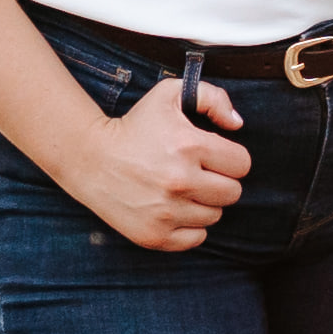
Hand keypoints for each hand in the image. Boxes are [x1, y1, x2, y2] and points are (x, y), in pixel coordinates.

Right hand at [64, 74, 248, 251]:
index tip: (213, 155)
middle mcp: (180, 182)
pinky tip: (174, 209)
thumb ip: (213, 98)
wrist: (90, 158)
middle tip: (198, 172)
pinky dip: (190, 226)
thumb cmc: (135, 125)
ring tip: (181, 189)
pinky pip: (196, 238)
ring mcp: (167, 212)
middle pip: (233, 193)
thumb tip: (237, 124)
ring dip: (204, 203)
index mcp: (189, 145)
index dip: (230, 157)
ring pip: (215, 216)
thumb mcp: (170, 94)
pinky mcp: (154, 235)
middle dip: (220, 181)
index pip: (242, 164)